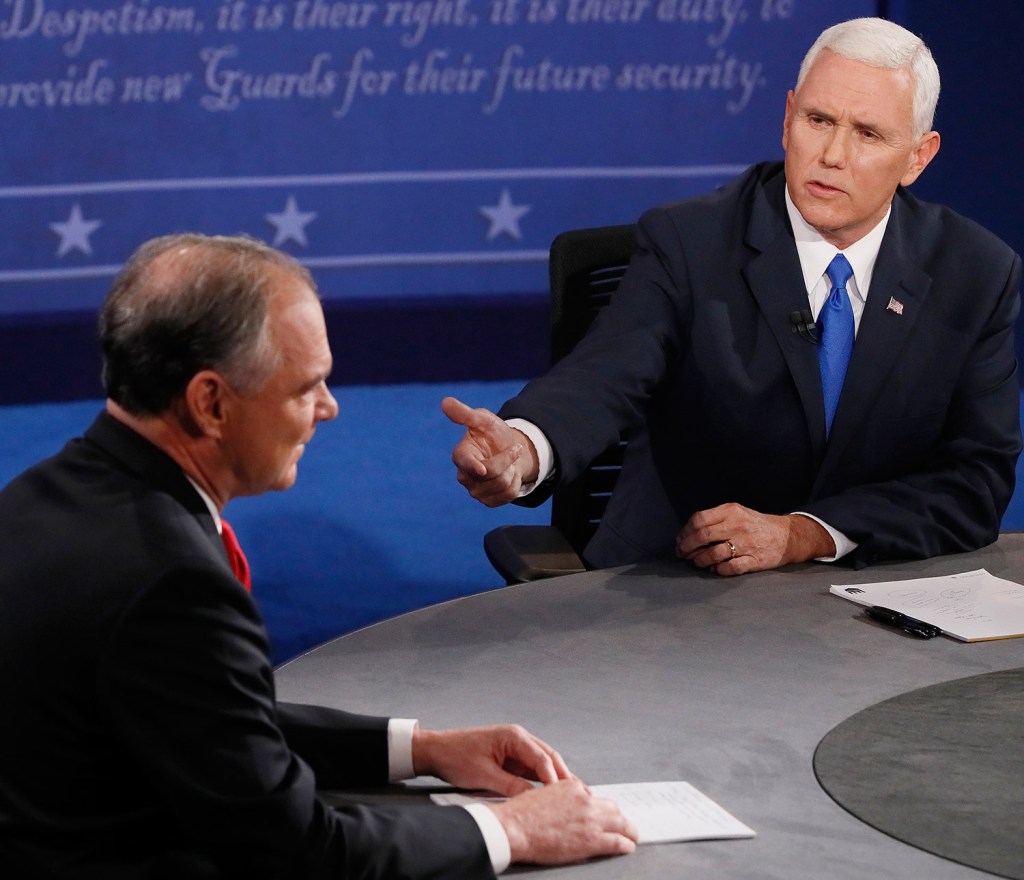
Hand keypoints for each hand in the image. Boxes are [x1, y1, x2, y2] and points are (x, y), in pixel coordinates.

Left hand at [413, 724, 570, 795]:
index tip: (564, 795)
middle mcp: (518, 738)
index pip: (541, 758)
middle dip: (563, 776)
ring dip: (554, 778)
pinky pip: (531, 768)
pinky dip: (541, 780)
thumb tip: (534, 799)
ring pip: (542, 763)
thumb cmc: (455, 757)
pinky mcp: (510, 757)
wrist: (436, 751)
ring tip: (568, 796)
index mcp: (513, 736)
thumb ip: (511, 787)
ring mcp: (515, 747)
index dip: (554, 778)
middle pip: (548, 757)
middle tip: (578, 794)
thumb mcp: (484, 776)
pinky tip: (549, 793)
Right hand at [441, 397, 538, 506]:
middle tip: (513, 449)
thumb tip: (445, 402)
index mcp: (460, 454)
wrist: (509, 452)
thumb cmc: (493, 434)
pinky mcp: (488, 501)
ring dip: (512, 471)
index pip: (465, 462)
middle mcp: (464, 475)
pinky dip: (516, 484)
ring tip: (508, 464)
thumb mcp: (483, 420)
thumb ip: (465, 414)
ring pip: (501, 485)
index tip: (482, 470)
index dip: (473, 466)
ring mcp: (475, 491)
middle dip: (508, 459)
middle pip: (491, 473)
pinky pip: (508, 496)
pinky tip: (510, 476)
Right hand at [489, 779, 638, 863]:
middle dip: (619, 818)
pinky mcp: (593, 839)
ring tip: (633, 837)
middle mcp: (585, 800)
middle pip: (612, 808)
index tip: (603, 815)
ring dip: (629, 830)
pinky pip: (618, 841)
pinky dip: (626, 844)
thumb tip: (566, 809)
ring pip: (621, 823)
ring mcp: (591, 819)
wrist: (515, 827)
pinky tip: (628, 847)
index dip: (601, 809)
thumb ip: (560, 798)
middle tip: (624, 826)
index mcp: (572, 787)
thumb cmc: (522, 814)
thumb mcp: (543, 795)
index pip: (595, 798)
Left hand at [676, 503, 834, 574]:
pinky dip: (718, 570)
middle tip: (682, 554)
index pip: (699, 520)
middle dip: (687, 547)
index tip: (680, 540)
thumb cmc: (755, 525)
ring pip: (713, 554)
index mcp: (730, 511)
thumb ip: (714, 519)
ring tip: (697, 562)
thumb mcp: (736, 513)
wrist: (787, 536)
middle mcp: (737, 526)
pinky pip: (730, 568)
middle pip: (702, 536)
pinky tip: (715, 568)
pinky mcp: (754, 560)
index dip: (685, 532)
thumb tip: (687, 534)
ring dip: (700, 560)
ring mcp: (746, 544)